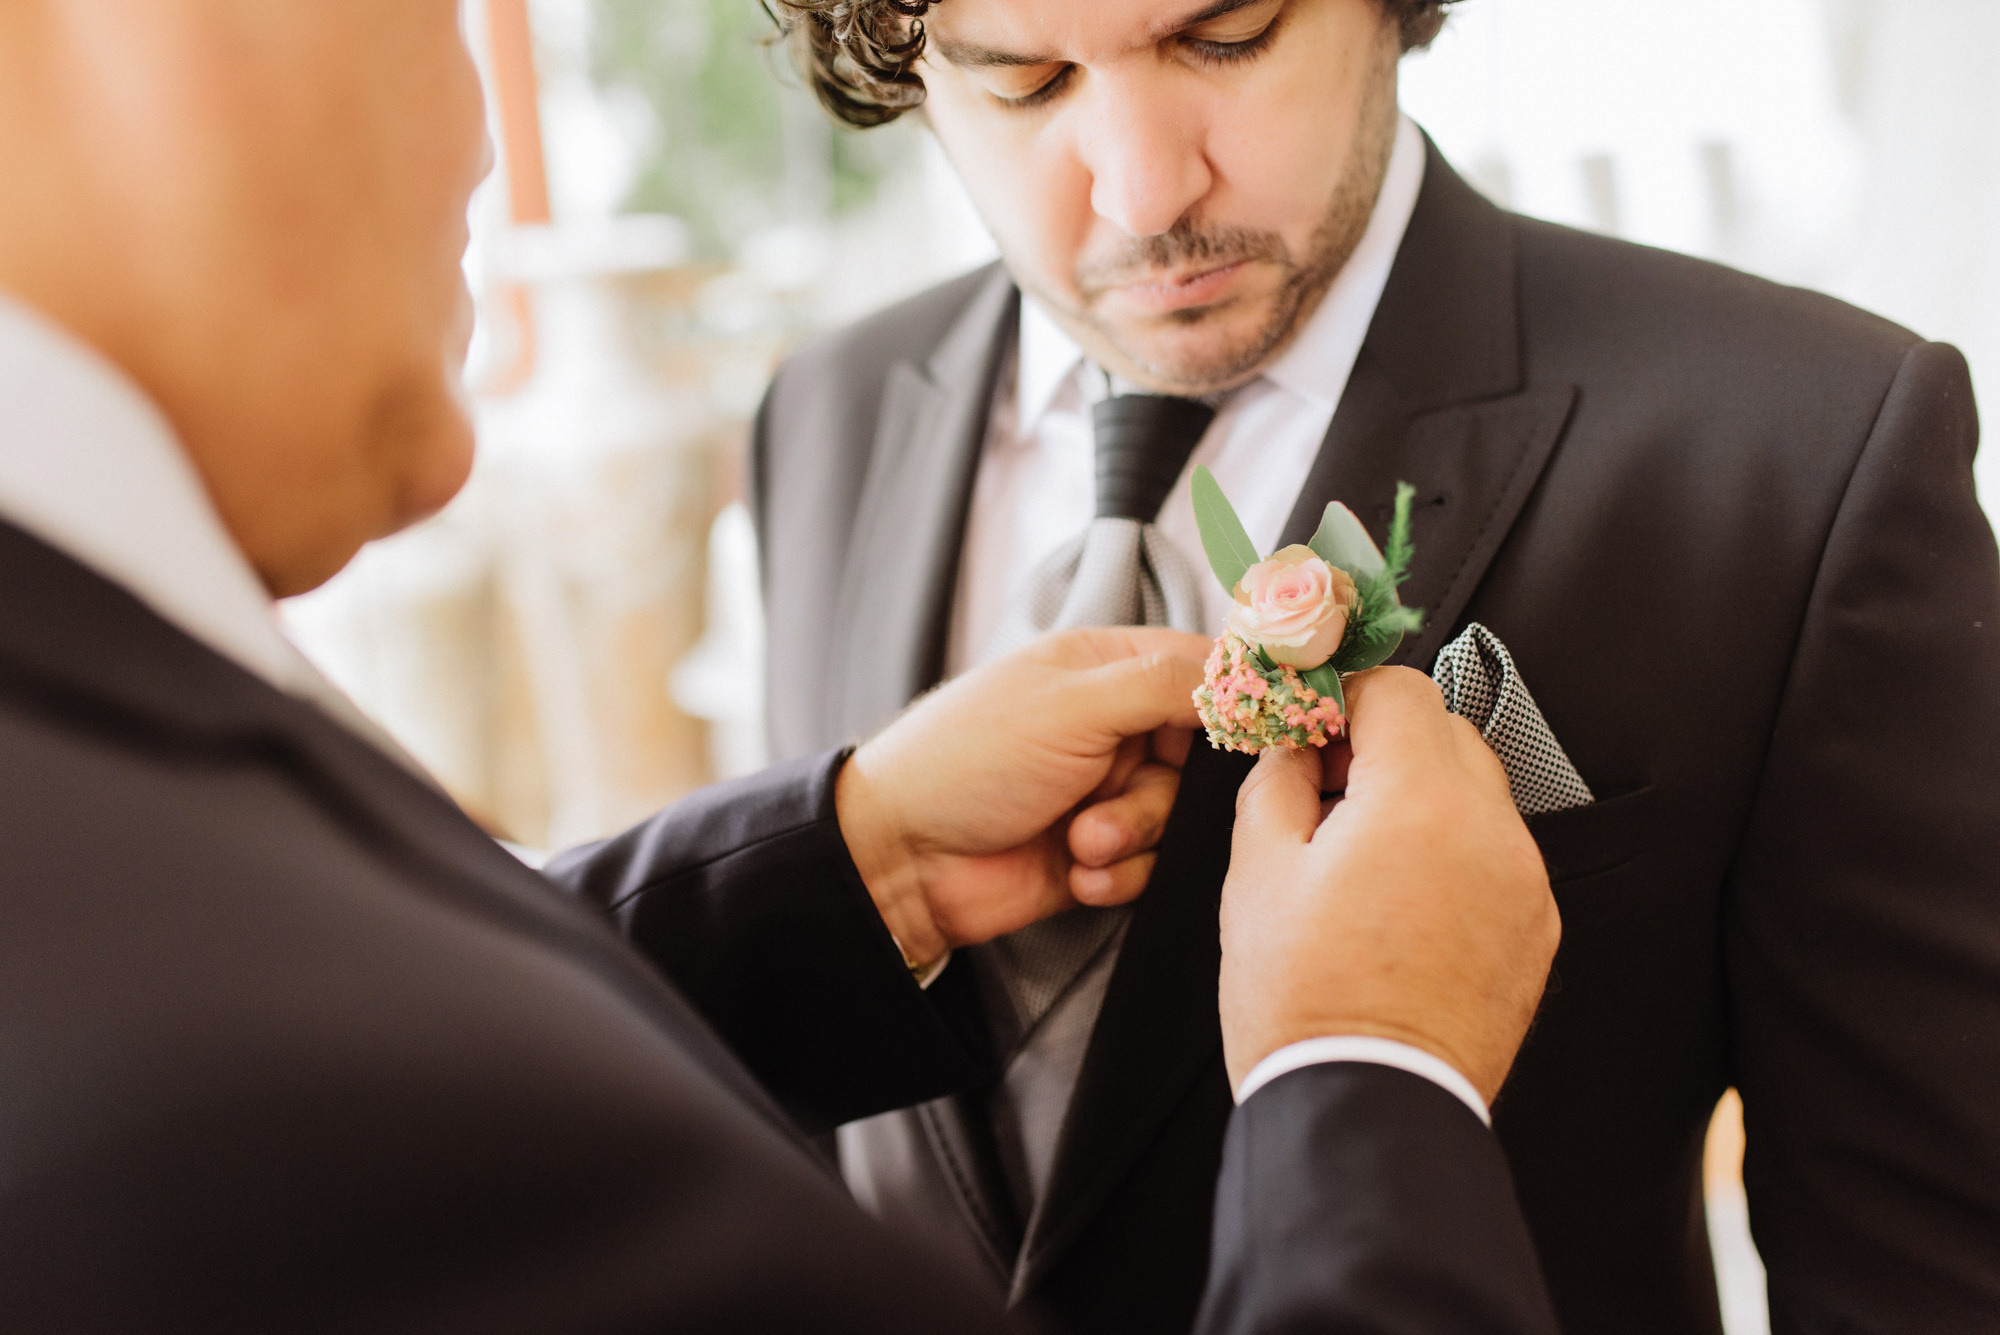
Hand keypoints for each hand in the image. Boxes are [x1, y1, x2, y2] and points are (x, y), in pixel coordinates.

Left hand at [836, 627, 1208, 967]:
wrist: (902, 861)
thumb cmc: (966, 761)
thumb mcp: (1071, 705)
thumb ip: (1163, 683)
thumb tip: (1239, 671)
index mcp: (1101, 667)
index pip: (1197, 666)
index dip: (1232, 697)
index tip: (1257, 727)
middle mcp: (1109, 726)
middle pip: (1199, 754)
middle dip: (1165, 788)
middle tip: (1118, 796)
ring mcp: (1104, 790)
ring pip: (1176, 816)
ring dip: (1132, 834)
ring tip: (1079, 841)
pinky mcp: (1098, 853)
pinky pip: (1150, 866)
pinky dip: (1117, 875)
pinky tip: (1073, 872)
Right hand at [1218, 667, 1559, 1104]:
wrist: (1367, 1105)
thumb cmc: (1304, 999)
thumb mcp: (1256, 872)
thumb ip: (1277, 780)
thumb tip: (1296, 747)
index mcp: (1420, 801)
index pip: (1398, 689)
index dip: (1344, 697)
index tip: (1312, 727)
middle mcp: (1491, 831)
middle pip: (1445, 734)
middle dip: (1385, 745)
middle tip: (1327, 788)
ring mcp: (1524, 883)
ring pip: (1475, 795)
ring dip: (1420, 798)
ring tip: (1357, 856)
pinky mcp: (1535, 930)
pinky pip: (1495, 856)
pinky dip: (1451, 854)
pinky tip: (1397, 902)